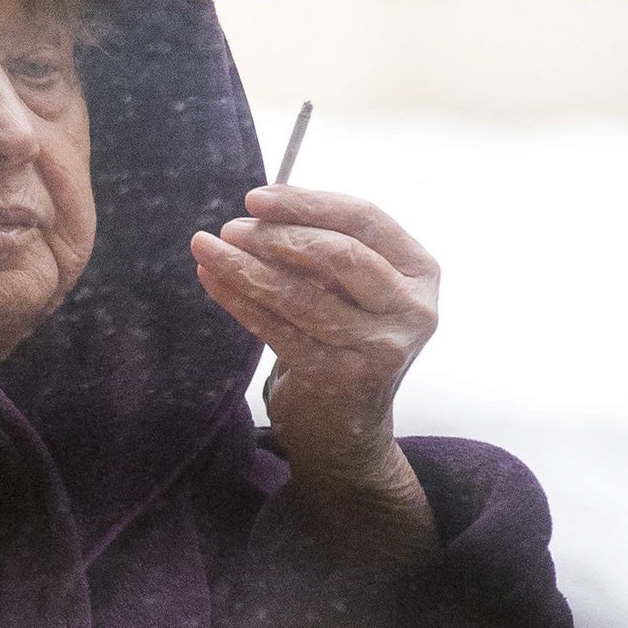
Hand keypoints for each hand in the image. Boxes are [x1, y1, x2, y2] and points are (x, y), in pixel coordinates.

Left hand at [191, 185, 440, 568]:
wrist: (348, 430)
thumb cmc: (345, 338)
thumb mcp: (356, 288)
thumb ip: (327, 246)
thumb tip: (259, 207)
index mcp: (420, 272)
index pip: (364, 218)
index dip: (306, 202)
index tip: (255, 197)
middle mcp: (412, 309)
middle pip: (339, 253)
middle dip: (277, 234)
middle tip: (229, 228)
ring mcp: (380, 347)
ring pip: (301, 294)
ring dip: (245, 267)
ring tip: (207, 247)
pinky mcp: (342, 378)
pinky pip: (277, 329)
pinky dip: (238, 301)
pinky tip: (210, 280)